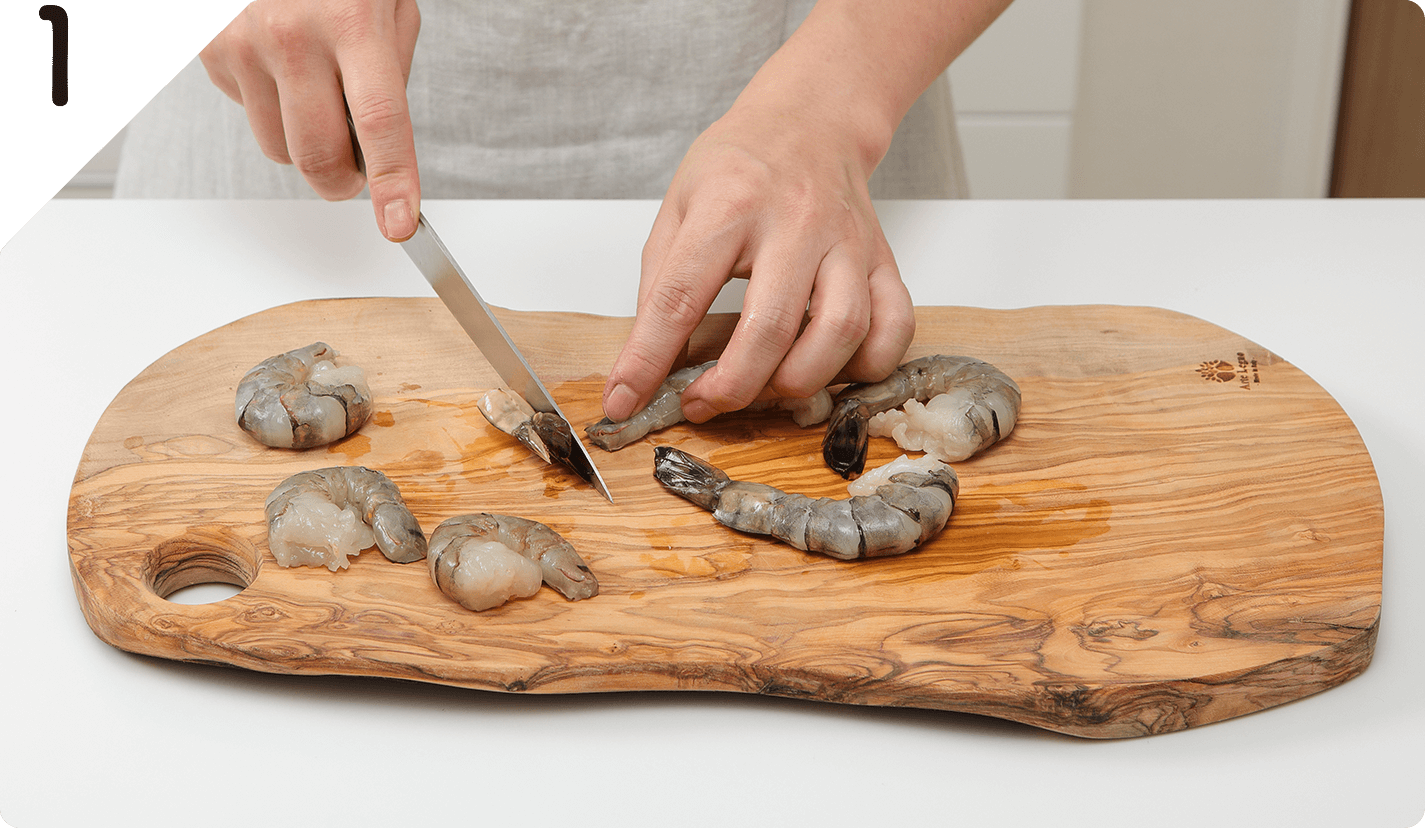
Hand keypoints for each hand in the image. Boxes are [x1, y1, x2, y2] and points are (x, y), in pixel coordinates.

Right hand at [200, 0, 422, 240]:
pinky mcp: (210, 53)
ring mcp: (244, 46)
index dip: (393, 181)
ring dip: (302, 140)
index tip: (399, 222)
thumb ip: (390, 69)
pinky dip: (269, 103)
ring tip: (313, 88)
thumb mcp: (386, 3)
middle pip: (319, 156)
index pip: (380, 121)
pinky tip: (278, 62)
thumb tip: (381, 141)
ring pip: (278, 150)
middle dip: (343, 182)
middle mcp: (292, 37)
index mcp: (351, 22)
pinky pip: (247, 114)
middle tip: (357, 172)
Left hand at [601, 99, 915, 423]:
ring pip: (840, 332)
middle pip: (768, 327)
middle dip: (731, 387)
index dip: (647, 360)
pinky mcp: (882, 259)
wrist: (812, 119)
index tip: (625, 400)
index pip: (679, 296)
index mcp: (728, 205)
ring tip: (764, 390)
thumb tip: (647, 364)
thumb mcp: (678, 206)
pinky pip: (893, 327)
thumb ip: (660, 284)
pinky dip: (866, 366)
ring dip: (798, 383)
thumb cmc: (741, 164)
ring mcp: (846, 242)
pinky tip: (831, 372)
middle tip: (703, 403)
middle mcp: (793, 223)